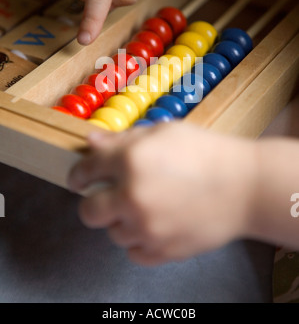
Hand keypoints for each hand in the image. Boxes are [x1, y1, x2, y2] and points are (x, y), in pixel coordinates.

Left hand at [68, 122, 257, 264]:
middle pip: (89, 212)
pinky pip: (134, 252)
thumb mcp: (164, 132)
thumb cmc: (206, 151)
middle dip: (94, 203)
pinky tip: (155, 225)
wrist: (245, 186)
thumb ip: (123, 138)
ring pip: (113, 233)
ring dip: (123, 221)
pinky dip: (140, 240)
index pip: (86, 171)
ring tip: (144, 208)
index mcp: (131, 161)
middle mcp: (132, 197)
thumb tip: (91, 143)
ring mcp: (146, 228)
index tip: (78, 180)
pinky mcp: (162, 251)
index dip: (78, 175)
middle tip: (109, 197)